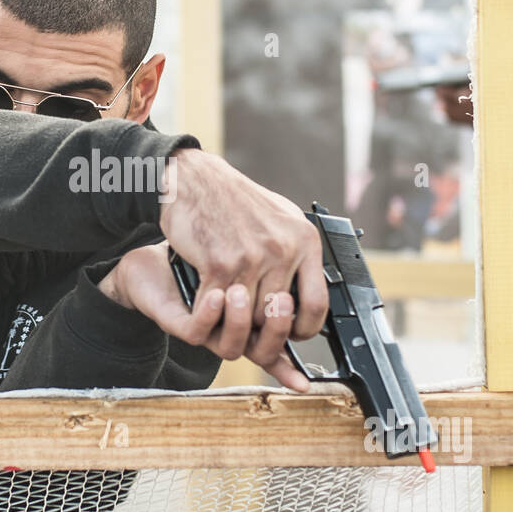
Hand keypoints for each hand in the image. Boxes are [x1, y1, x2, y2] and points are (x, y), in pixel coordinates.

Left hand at [97, 242, 311, 392]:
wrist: (151, 261)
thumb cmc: (200, 255)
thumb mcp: (244, 254)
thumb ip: (276, 263)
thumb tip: (313, 257)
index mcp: (252, 318)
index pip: (282, 341)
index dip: (297, 346)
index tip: (308, 333)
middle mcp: (232, 331)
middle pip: (264, 350)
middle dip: (277, 327)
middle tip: (283, 300)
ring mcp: (207, 330)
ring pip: (232, 347)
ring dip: (241, 322)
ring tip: (243, 292)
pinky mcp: (179, 323)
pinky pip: (199, 331)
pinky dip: (209, 315)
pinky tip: (216, 293)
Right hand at [158, 149, 327, 366]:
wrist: (195, 179)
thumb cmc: (235, 198)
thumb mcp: (282, 217)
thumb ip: (298, 250)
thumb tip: (311, 284)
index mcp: (304, 240)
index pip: (317, 303)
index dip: (305, 327)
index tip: (293, 332)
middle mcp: (283, 250)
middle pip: (276, 315)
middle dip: (259, 321)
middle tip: (247, 314)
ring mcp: (253, 257)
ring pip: (248, 316)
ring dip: (232, 316)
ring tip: (224, 304)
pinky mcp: (220, 263)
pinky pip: (219, 306)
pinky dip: (209, 309)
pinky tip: (204, 298)